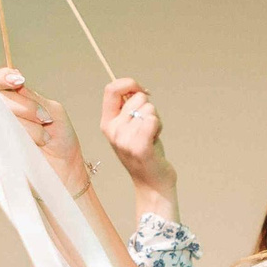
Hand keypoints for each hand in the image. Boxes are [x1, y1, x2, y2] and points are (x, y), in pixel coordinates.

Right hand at [0, 68, 84, 192]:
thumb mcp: (51, 110)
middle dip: (26, 107)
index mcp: (16, 101)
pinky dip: (25, 138)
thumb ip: (31, 97)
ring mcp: (0, 131)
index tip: (18, 80)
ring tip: (45, 139)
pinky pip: (3, 136)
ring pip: (3, 116)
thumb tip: (15, 82)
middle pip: (0, 97)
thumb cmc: (60, 140)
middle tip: (44, 119)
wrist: (66, 169)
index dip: (4, 77)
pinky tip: (37, 145)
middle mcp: (4, 114)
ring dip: (30, 127)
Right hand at [101, 76, 177, 216]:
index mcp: (107, 123)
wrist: (152, 184)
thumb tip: (134, 87)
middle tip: (148, 128)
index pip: (111, 89)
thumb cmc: (144, 152)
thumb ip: (127, 108)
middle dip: (149, 108)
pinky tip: (156, 140)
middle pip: (137, 97)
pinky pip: (152, 120)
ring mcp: (125, 140)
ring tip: (151, 137)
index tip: (142, 91)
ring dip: (156, 120)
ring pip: (148, 109)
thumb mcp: (129, 128)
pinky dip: (159, 126)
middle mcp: (113, 131)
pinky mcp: (140, 148)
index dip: (129, 83)